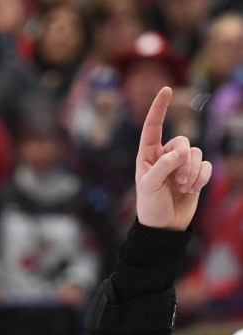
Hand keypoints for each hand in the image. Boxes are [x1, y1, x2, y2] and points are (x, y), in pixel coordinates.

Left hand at [134, 86, 211, 229]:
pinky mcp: (196, 174)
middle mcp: (164, 156)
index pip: (152, 127)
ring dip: (192, 172)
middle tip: (177, 181)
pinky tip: (192, 190)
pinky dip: (201, 178)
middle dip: (183, 161)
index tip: (166, 89)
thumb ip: (163, 166)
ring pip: (196, 153)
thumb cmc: (150, 206)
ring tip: (183, 188)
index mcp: (147, 155)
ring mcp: (181, 165)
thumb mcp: (149, 186)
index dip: (159, 108)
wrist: (164, 226)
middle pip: (182, 141)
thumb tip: (182, 152)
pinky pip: (206, 165)